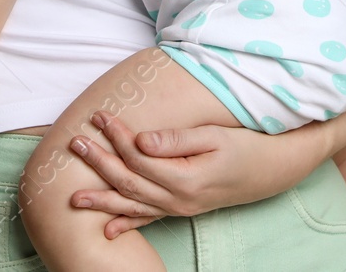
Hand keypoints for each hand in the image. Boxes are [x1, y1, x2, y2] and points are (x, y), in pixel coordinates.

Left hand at [65, 111, 323, 237]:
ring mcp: (179, 208)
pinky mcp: (182, 209)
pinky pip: (149, 218)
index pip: (139, 158)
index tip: (100, 116)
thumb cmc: (244, 147)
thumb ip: (176, 140)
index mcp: (184, 179)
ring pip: (133, 205)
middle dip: (99, 164)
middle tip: (75, 143)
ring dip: (102, 200)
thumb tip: (140, 141)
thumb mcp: (214, 137)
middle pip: (129, 182)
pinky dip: (127, 223)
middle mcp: (178, 200)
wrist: (271, 171)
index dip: (117, 136)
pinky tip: (108, 229)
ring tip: (74, 197)